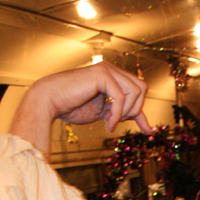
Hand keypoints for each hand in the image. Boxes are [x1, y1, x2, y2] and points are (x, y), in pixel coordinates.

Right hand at [37, 63, 151, 133]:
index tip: (147, 130)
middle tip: (116, 121)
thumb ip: (125, 115)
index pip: (138, 90)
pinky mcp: (102, 74)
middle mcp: (111, 69)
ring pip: (136, 91)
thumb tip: (149, 128)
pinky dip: (117, 115)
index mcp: (112, 76)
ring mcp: (107, 69)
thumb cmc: (73, 107)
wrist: (50, 102)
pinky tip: (106, 124)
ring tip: (109, 122)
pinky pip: (121, 97)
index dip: (141, 111)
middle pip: (142, 88)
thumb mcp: (106, 113)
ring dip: (125, 113)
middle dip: (134, 109)